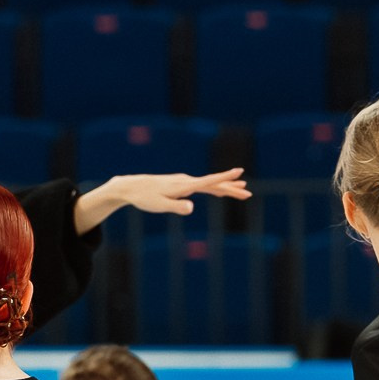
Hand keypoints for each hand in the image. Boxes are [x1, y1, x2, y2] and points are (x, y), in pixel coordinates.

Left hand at [74, 169, 251, 232]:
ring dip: (225, 188)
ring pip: (209, 184)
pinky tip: (219, 192)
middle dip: (231, 188)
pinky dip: (214, 188)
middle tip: (247, 193)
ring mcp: (184, 182)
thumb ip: (176, 207)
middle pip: (213, 184)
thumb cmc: (144, 198)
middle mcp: (186, 181)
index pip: (208, 181)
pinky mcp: (180, 185)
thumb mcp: (160, 206)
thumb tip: (191, 207)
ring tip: (241, 190)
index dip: (225, 177)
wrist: (131, 187)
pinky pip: (202, 186)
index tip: (239, 172)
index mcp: (184, 186)